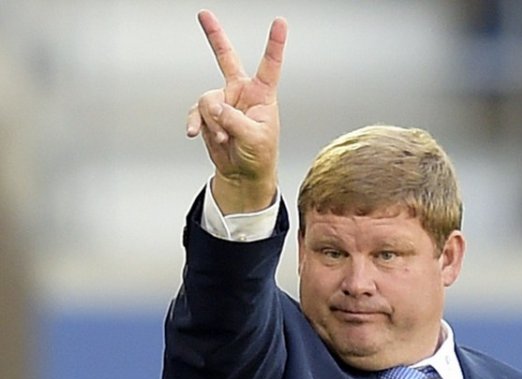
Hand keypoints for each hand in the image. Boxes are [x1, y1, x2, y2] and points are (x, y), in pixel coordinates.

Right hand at [187, 10, 287, 212]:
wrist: (243, 173)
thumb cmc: (259, 155)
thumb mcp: (254, 138)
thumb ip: (233, 119)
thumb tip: (213, 106)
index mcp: (262, 95)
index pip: (270, 65)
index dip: (274, 43)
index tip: (280, 22)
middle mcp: (241, 93)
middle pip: (226, 59)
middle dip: (214, 36)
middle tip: (204, 14)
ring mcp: (223, 102)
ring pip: (208, 99)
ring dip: (213, 122)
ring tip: (223, 138)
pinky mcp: (208, 115)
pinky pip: (196, 112)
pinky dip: (196, 123)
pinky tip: (195, 133)